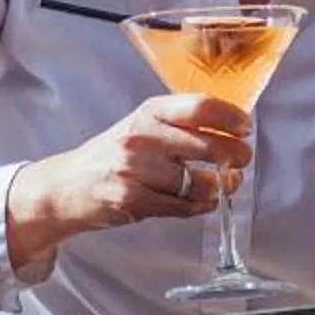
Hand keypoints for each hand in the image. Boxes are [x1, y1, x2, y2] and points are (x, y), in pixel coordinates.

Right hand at [6, 95, 252, 266]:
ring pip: (198, 182)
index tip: (245, 128)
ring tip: (222, 185)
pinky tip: (202, 201)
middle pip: (208, 145)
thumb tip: (229, 127)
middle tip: (242, 161)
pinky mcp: (134, 200)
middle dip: (235, 156)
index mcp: (149, 111)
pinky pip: (183, 207)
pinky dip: (200, 206)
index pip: (200, 107)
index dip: (231, 119)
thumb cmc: (113, 156)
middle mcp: (142, 136)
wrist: (69, 186)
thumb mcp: (142, 126)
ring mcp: (136, 170)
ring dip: (219, 187)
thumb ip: (179, 124)